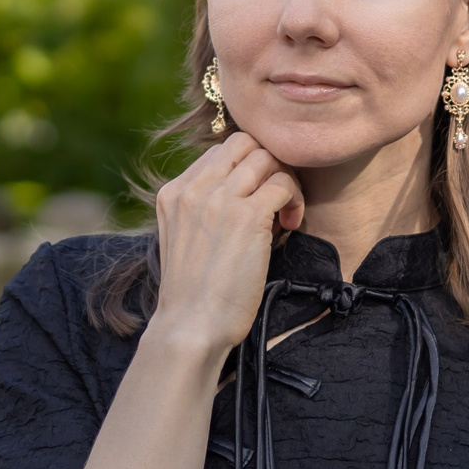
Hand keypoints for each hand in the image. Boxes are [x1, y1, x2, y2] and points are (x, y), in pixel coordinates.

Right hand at [146, 132, 304, 355]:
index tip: (256, 195)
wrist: (191, 325)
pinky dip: (295, 200)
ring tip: (286, 213)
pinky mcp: (247, 216)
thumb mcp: (183, 239)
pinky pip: (283, 184)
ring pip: (267, 158)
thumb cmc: (194, 293)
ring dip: (285, 181)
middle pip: (244, 143)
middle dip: (268, 164)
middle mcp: (193, 188)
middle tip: (277, 196)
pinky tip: (291, 225)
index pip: (218, 151)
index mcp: (173, 192)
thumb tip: (244, 191)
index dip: (246, 167)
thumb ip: (202, 209)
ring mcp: (220, 199)